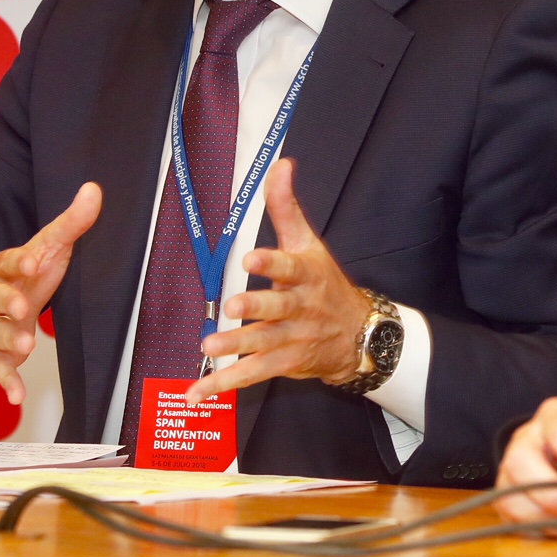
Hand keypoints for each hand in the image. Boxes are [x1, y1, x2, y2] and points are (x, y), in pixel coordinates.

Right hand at [0, 183, 101, 405]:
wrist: (19, 301)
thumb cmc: (34, 271)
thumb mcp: (54, 246)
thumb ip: (72, 222)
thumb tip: (94, 189)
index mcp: (2, 267)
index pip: (4, 261)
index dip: (16, 262)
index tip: (32, 263)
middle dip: (5, 304)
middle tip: (22, 309)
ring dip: (6, 339)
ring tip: (26, 345)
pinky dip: (6, 382)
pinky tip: (17, 395)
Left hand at [186, 159, 369, 400]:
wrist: (359, 334)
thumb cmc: (325, 283)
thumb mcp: (309, 243)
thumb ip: (287, 207)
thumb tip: (280, 164)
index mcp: (305, 274)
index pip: (288, 265)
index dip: (271, 262)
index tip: (251, 258)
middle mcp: (299, 307)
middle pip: (277, 307)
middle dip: (256, 308)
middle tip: (231, 307)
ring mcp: (291, 338)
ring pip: (263, 343)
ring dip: (236, 348)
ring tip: (208, 348)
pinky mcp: (283, 364)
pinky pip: (252, 375)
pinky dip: (223, 385)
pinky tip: (197, 392)